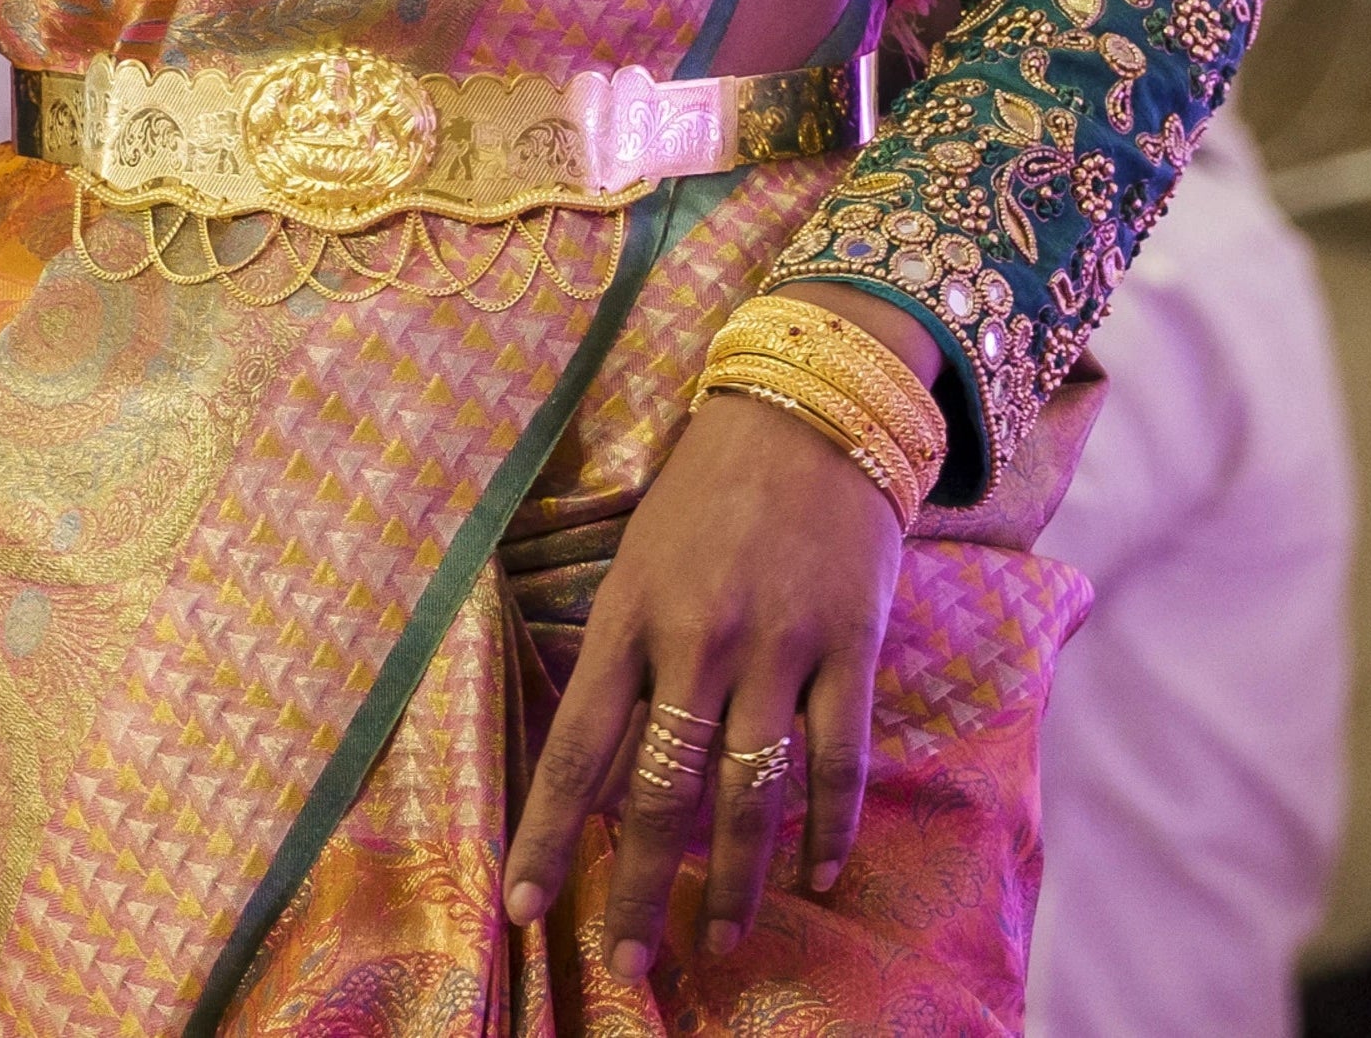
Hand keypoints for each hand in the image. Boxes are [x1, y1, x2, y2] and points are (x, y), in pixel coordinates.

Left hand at [501, 387, 903, 977]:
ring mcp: (777, 643)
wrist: (809, 406)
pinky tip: (818, 876)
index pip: (576, 748)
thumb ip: (624, 662)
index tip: (522, 909)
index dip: (547, 836)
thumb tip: (601, 779)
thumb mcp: (639, 560)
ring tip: (722, 941)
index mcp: (629, 612)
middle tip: (630, 965)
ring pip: (750, 794)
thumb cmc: (707, 488)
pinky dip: (828, 828)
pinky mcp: (848, 643)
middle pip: (662, 794)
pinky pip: (837, 758)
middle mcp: (697, 636)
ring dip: (736, 882)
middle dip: (643, 890)